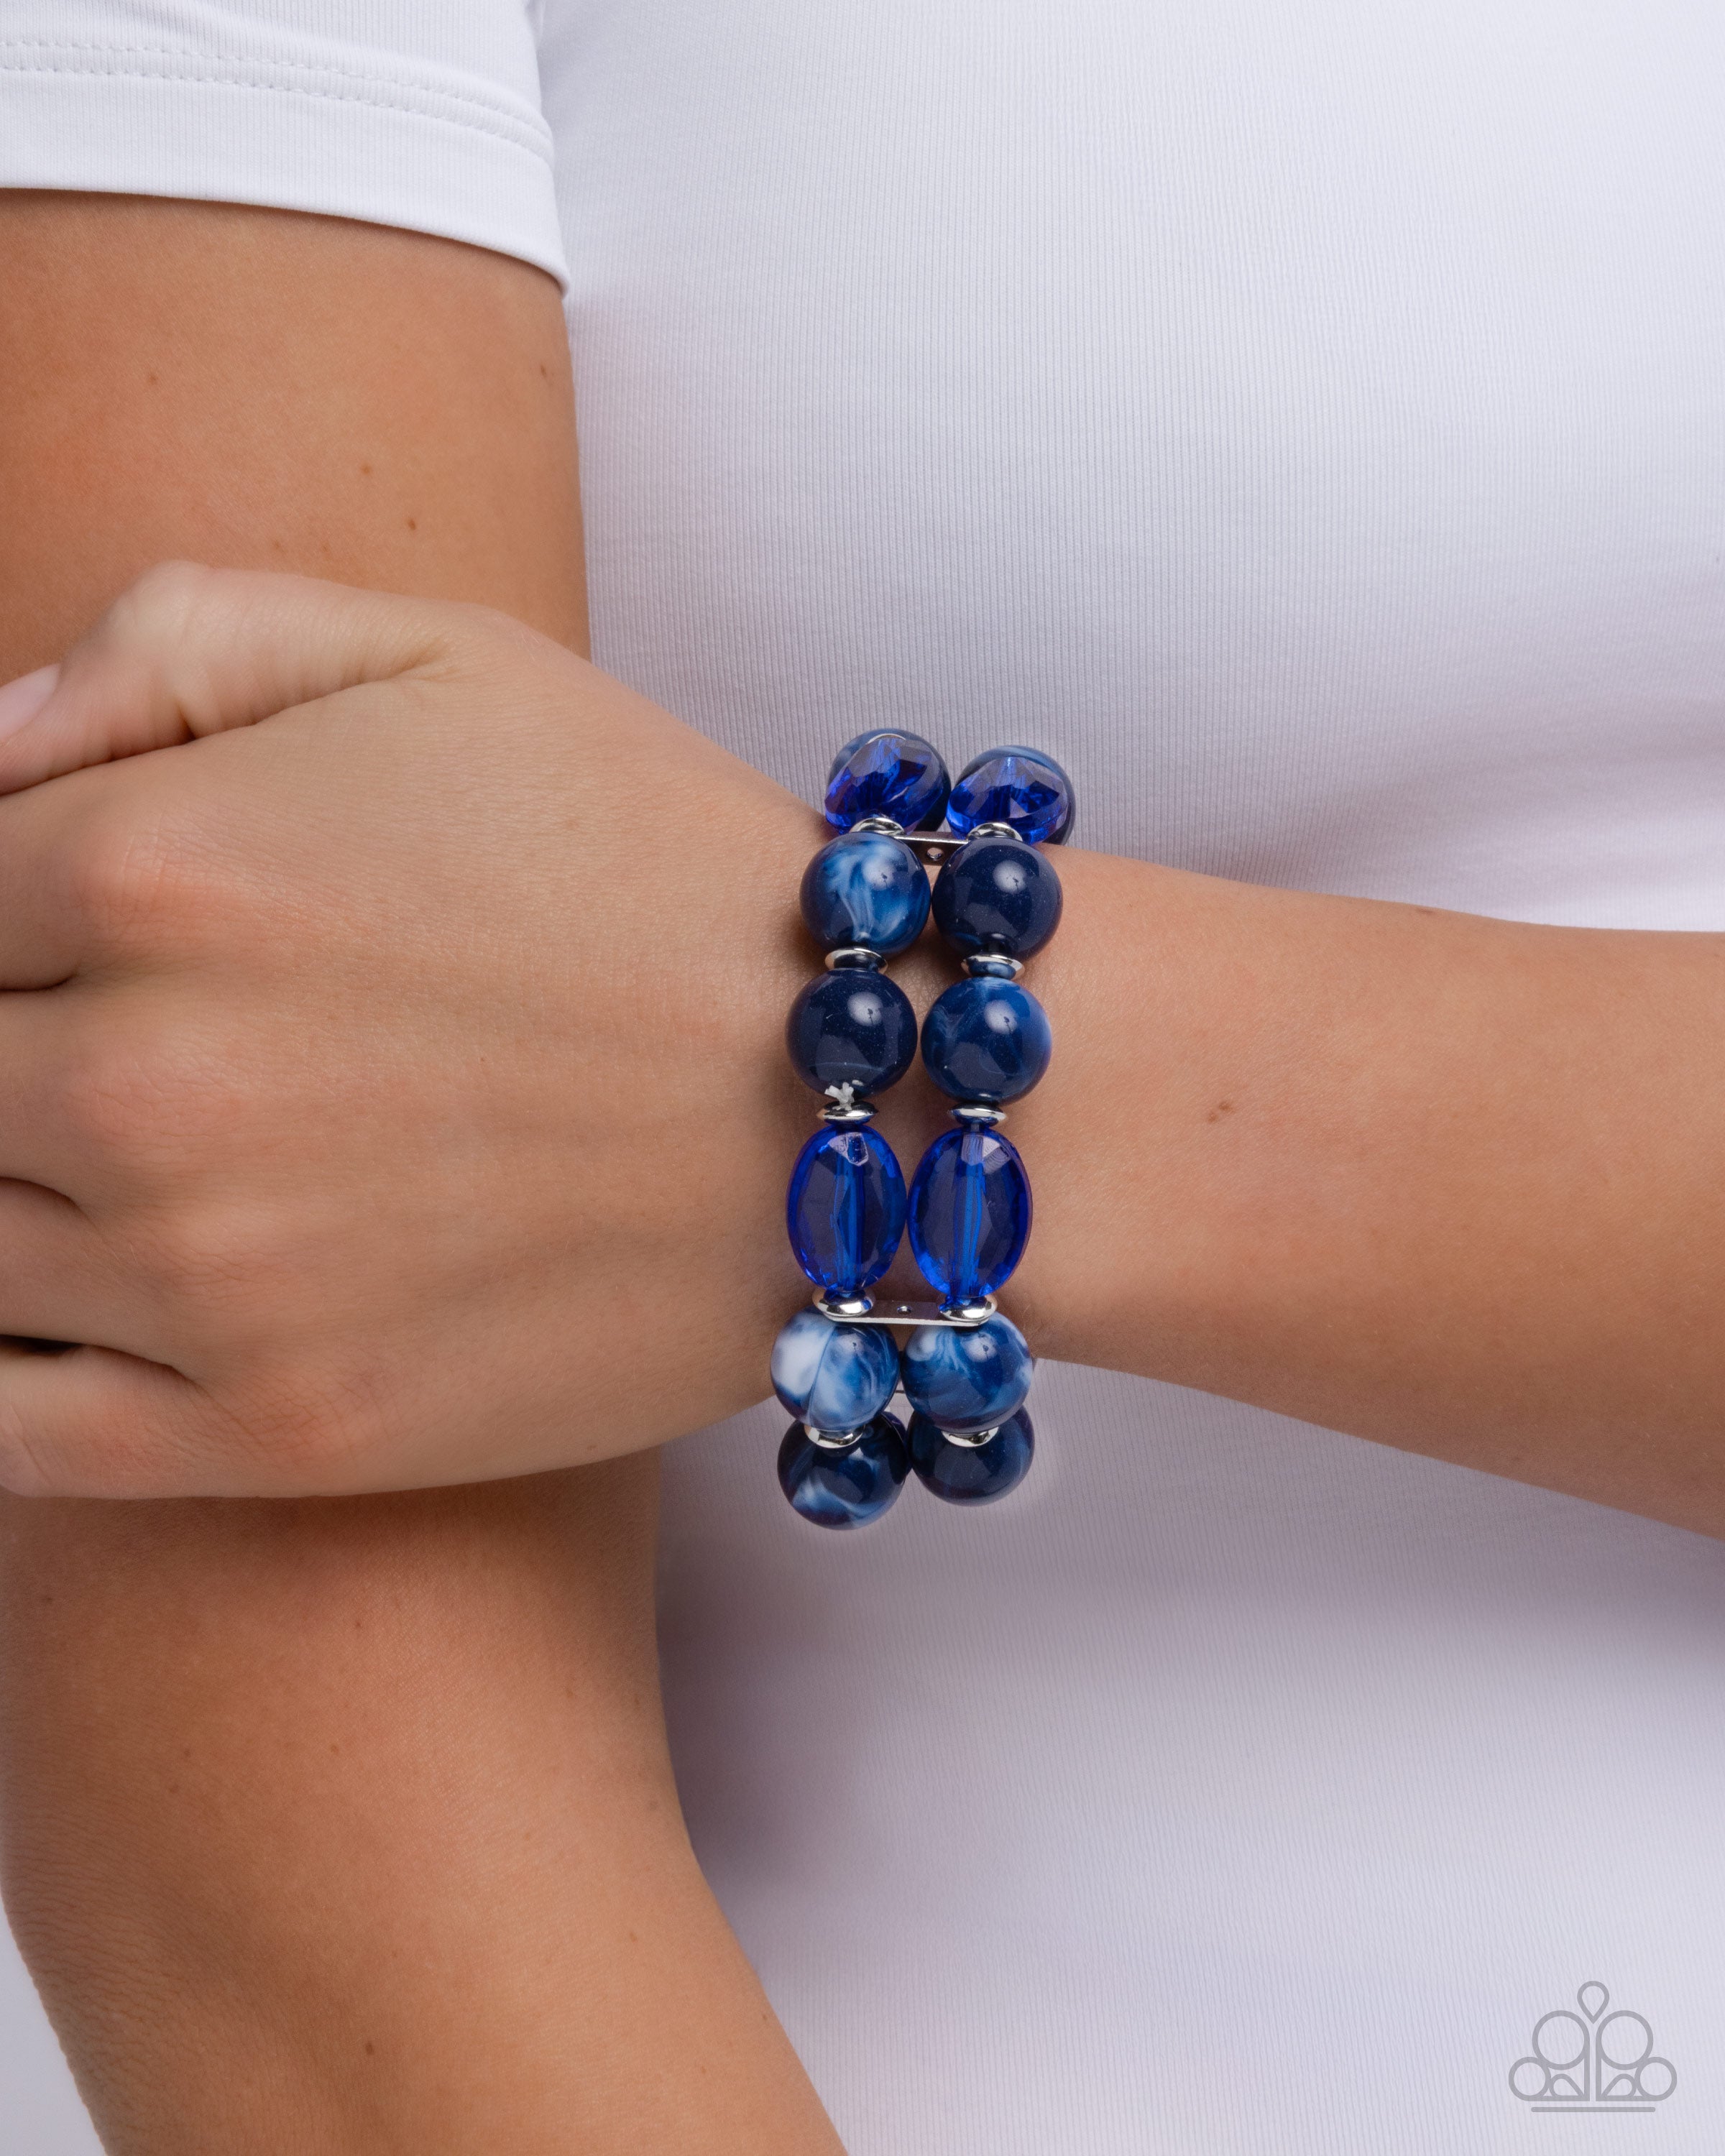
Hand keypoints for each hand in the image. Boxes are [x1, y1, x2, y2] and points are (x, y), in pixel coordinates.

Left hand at [0, 564, 822, 1495]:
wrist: (865, 1106)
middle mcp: (144, 1081)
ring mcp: (207, 1283)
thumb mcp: (437, 653)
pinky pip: (8, 1435)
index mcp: (156, 865)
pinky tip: (60, 1312)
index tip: (63, 933)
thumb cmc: (652, 861)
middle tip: (121, 1044)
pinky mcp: (280, 1435)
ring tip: (118, 1159)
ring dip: (9, 1191)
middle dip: (7, 1042)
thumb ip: (167, 644)